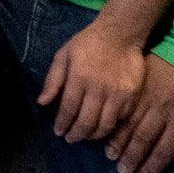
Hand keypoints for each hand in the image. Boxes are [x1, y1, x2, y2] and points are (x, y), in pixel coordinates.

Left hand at [39, 17, 147, 145]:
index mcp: (78, 78)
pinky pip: (121, 119)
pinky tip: (104, 126)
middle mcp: (98, 88)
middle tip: (71, 138)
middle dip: (76, 135)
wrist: (120, 34)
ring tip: (86, 136)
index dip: (62, 124)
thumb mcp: (63, 55)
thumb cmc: (87, 44)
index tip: (58, 132)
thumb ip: (53, 80)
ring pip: (105, 125)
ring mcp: (117, 93)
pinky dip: (112, 127)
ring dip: (93, 135)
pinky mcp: (132, 95)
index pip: (69, 110)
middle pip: (86, 122)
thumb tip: (42, 102)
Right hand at [104, 54, 173, 172]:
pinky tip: (108, 130)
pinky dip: (115, 120)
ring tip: (111, 156)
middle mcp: (163, 110)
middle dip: (131, 158)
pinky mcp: (140, 83)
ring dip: (118, 142)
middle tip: (122, 171)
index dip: (151, 168)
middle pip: (143, 140)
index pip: (163, 152)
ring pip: (129, 123)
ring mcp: (149, 95)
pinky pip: (124, 105)